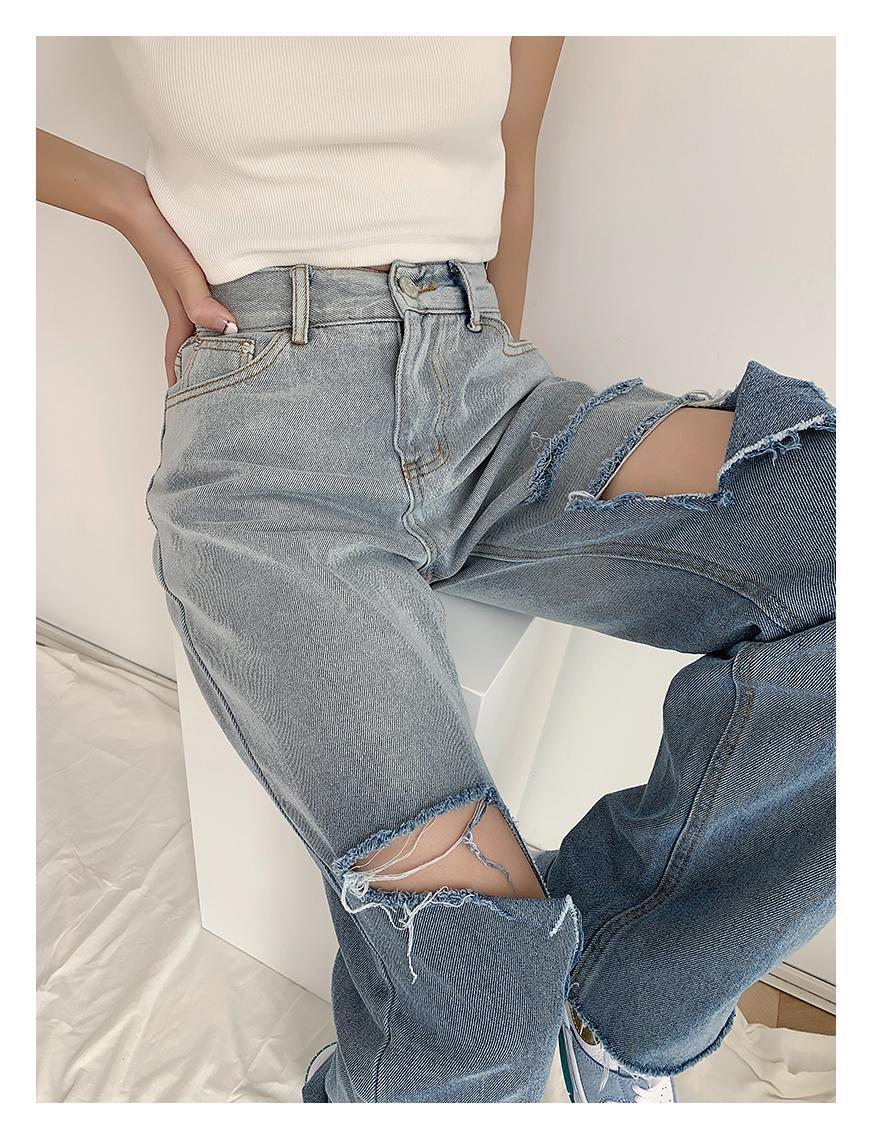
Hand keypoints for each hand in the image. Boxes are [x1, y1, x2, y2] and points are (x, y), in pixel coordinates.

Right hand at [120, 185, 237, 386]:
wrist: (140, 201)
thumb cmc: (158, 237)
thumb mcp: (183, 274)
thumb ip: (202, 303)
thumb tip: (227, 330)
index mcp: (180, 311)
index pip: (180, 353)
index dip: (183, 377)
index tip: (190, 400)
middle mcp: (184, 303)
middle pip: (194, 341)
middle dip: (204, 362)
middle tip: (224, 380)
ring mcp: (187, 287)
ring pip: (202, 320)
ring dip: (214, 335)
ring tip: (237, 348)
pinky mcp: (192, 270)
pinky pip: (206, 298)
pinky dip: (216, 309)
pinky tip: (234, 304)